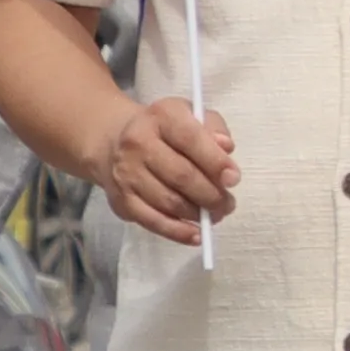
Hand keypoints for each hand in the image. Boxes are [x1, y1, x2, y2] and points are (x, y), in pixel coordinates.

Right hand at [86, 95, 238, 245]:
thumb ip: (214, 128)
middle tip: (228, 203)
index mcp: (161, 116)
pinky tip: (195, 235)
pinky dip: (176, 231)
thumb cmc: (167, 131)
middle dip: (211, 194)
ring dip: (198, 213)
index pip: (190, 139)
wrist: (115, 143)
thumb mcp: (192, 115)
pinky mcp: (120, 199)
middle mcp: (137, 143)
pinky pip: (151, 220)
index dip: (215, 162)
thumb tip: (226, 148)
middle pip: (181, 175)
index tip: (233, 179)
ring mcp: (126, 173)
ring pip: (168, 201)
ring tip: (216, 214)